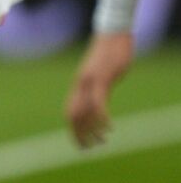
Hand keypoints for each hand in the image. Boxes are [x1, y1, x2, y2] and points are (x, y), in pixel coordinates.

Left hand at [66, 32, 133, 146]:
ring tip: (101, 143)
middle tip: (86, 150)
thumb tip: (99, 100)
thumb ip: (97, 88)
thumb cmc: (109, 52)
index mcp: (79, 85)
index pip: (70, 112)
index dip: (73, 129)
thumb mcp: (101, 74)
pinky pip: (99, 103)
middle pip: (73, 115)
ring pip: (85, 112)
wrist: (112, 33)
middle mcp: (81, 85)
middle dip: (78, 135)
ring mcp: (90, 82)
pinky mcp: (102, 79)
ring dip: (92, 130)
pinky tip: (109, 128)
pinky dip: (102, 118)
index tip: (79, 142)